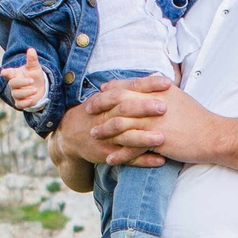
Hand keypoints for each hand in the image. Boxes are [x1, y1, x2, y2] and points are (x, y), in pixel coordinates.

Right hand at [0, 52, 48, 110]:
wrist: (41, 89)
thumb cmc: (34, 76)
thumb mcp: (35, 67)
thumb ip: (32, 59)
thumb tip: (31, 50)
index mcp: (15, 74)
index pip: (8, 73)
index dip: (6, 73)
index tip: (4, 72)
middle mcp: (14, 84)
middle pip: (13, 84)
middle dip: (22, 82)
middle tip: (32, 80)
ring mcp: (16, 94)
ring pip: (17, 94)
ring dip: (26, 92)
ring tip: (35, 90)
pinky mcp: (20, 102)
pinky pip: (19, 104)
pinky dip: (25, 102)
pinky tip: (32, 99)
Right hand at [50, 76, 165, 168]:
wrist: (70, 136)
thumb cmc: (96, 113)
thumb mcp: (106, 97)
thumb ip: (128, 88)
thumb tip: (155, 76)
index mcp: (109, 99)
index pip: (129, 88)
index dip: (147, 85)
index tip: (167, 83)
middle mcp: (106, 116)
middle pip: (125, 110)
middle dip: (143, 108)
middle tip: (164, 107)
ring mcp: (107, 137)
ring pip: (125, 137)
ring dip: (144, 138)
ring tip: (162, 138)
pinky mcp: (108, 154)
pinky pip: (127, 159)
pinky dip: (144, 161)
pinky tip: (160, 160)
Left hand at [86, 74, 225, 164]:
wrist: (213, 135)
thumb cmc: (197, 118)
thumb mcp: (178, 97)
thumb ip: (161, 91)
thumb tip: (152, 82)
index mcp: (158, 90)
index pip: (129, 85)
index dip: (112, 88)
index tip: (100, 92)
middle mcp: (153, 103)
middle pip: (120, 101)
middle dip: (101, 106)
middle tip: (88, 111)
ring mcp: (154, 121)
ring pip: (122, 124)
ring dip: (106, 130)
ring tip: (94, 135)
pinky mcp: (157, 139)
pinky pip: (132, 147)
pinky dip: (119, 153)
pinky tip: (109, 158)